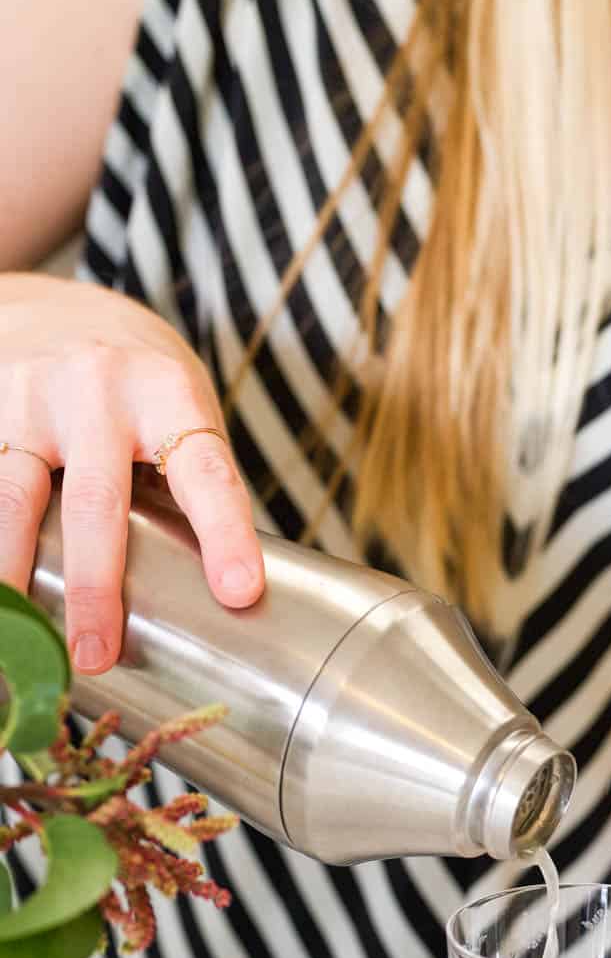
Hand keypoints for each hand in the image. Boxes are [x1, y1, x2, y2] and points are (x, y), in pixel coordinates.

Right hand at [0, 275, 264, 672]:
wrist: (54, 303)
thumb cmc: (140, 379)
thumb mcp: (182, 406)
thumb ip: (191, 479)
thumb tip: (225, 592)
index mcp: (168, 393)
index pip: (206, 473)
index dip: (226, 534)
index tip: (241, 593)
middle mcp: (97, 390)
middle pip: (96, 500)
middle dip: (98, 585)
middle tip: (98, 654)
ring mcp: (29, 397)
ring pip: (12, 496)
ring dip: (15, 573)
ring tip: (19, 639)